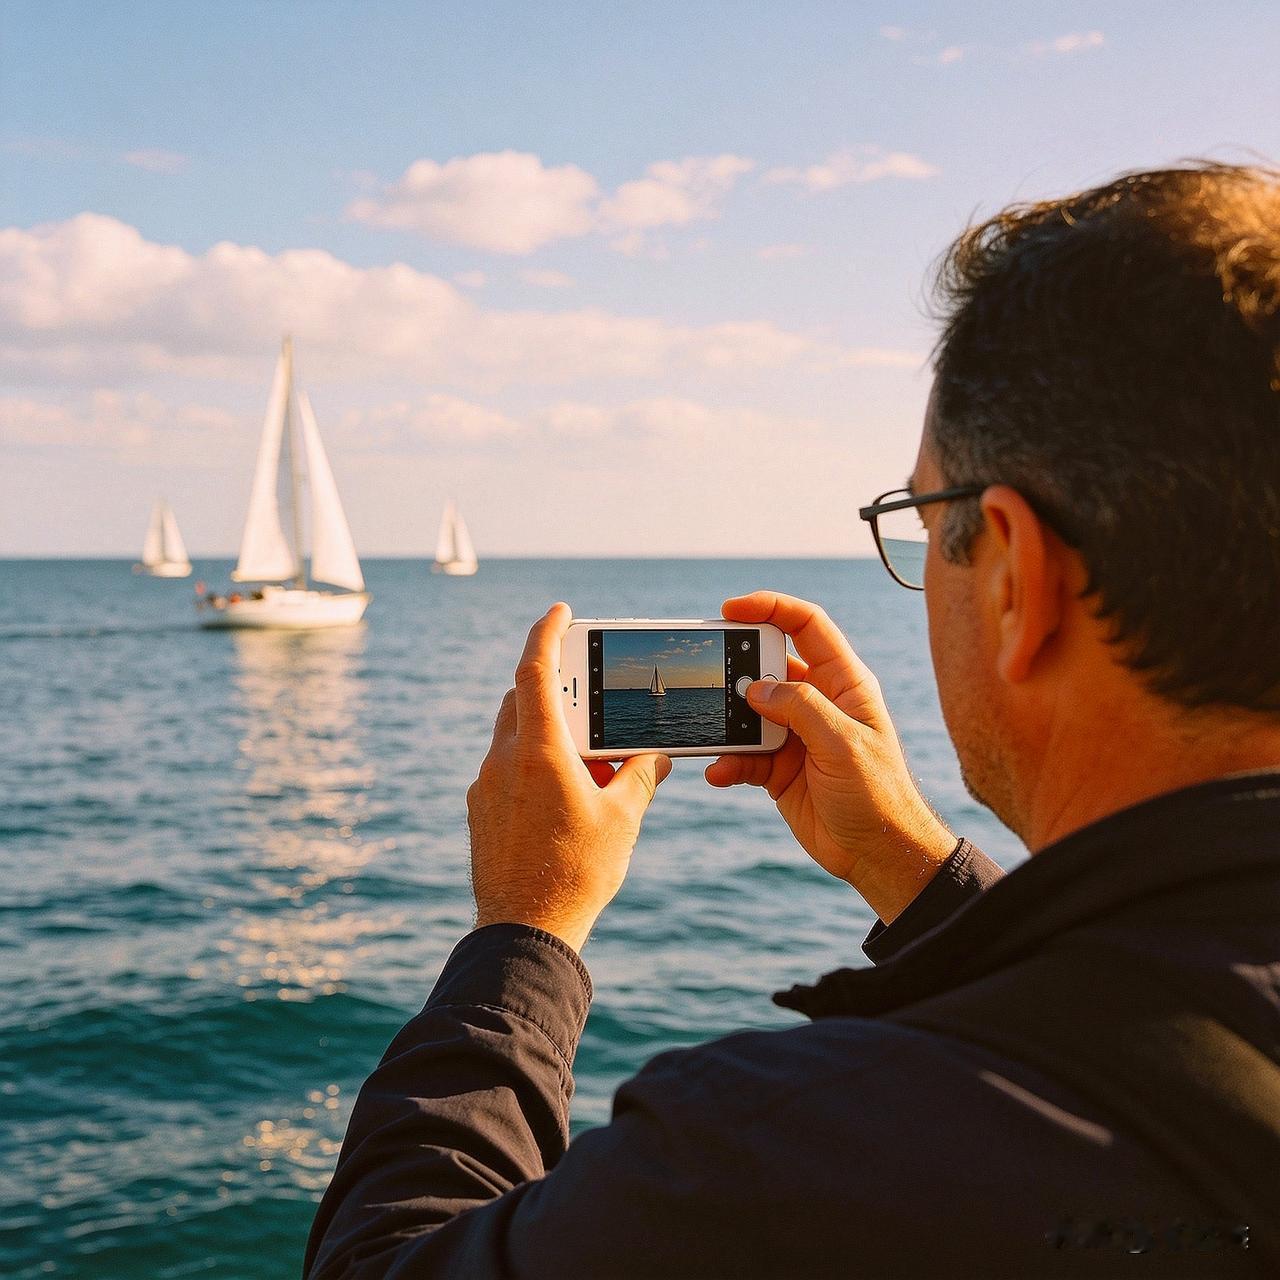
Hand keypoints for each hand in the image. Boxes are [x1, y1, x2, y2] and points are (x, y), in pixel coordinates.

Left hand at [467, 603, 671, 952]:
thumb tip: (655, 757)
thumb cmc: (577, 874)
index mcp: (539, 751)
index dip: (546, 633)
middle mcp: (503, 760)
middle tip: (588, 696)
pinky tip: (561, 791)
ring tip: (586, 755)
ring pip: (511, 735)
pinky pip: (504, 768)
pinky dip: (530, 762)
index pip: (534, 670)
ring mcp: (484, 786)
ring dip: (544, 729)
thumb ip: (641, 777)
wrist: (524, 932)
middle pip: (521, 700)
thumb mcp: (622, 820)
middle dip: (553, 688)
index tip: (560, 612)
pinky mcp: (479, 811)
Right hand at [705, 592, 954, 924]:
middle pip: (768, 666)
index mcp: (844, 683)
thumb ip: (801, 708)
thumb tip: (754, 688)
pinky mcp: (777, 768)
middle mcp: (817, 702)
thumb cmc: (879, 796)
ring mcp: (795, 735)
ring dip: (728, 722)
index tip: (732, 610)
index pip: (807, 627)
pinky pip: (742, 754)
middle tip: (709, 673)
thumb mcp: (844, 744)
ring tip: (712, 731)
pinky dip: (728, 761)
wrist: (877, 856)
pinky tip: (719, 772)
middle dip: (737, 668)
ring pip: (748, 712)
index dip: (771, 608)